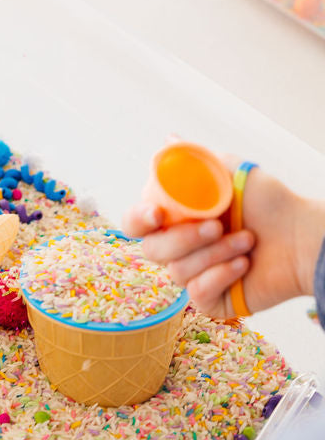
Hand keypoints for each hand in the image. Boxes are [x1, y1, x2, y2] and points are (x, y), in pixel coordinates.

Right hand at [123, 155, 324, 317]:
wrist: (304, 237)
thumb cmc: (271, 203)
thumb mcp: (231, 172)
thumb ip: (194, 160)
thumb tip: (169, 140)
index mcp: (175, 218)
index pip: (136, 223)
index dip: (138, 219)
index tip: (157, 215)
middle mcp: (179, 247)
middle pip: (152, 250)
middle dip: (184, 238)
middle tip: (216, 226)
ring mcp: (193, 274)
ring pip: (177, 272)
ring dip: (215, 253)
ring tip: (248, 241)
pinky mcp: (210, 300)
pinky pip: (197, 293)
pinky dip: (221, 275)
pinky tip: (244, 264)